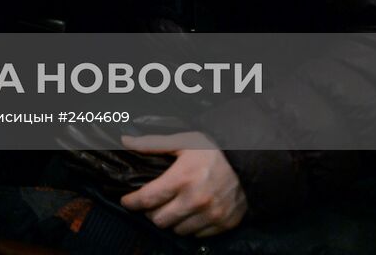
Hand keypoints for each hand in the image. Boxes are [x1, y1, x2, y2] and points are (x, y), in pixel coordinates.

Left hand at [119, 132, 245, 236]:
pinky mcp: (224, 223)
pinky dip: (190, 226)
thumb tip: (125, 140)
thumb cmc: (213, 149)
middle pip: (159, 220)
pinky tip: (190, 213)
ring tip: (172, 207)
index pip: (147, 199)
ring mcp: (211, 215)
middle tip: (153, 203)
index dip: (132, 202)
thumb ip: (152, 143)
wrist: (251, 161)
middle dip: (151, 212)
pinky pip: (198, 235)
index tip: (127, 201)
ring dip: (171, 221)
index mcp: (182, 178)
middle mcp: (196, 200)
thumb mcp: (183, 140)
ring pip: (177, 230)